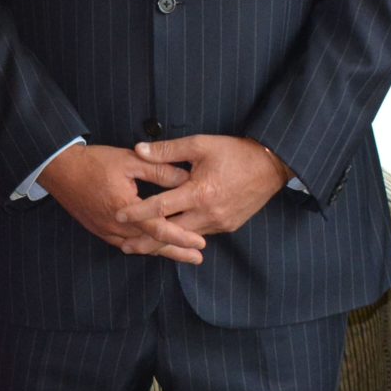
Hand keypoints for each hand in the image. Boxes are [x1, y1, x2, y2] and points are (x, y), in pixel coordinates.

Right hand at [35, 143, 202, 261]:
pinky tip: (151, 248)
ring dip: (160, 251)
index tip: (200, 242)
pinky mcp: (99, 230)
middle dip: (176, 252)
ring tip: (181, 256)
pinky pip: (124, 244)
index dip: (181, 237)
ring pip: (138, 247)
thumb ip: (159, 171)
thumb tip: (186, 178)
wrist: (60, 169)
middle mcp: (116, 225)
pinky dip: (141, 248)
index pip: (159, 228)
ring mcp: (106, 230)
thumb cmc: (94, 162)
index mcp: (125, 208)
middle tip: (198, 258)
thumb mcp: (130, 160)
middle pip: (151, 244)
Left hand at [120, 135, 292, 239]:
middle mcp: (209, 213)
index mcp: (199, 192)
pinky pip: (200, 234)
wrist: (271, 166)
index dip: (138, 212)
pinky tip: (171, 237)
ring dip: (165, 242)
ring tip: (142, 246)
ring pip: (186, 237)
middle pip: (171, 232)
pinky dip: (184, 237)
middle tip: (124, 245)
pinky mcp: (228, 226)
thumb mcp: (199, 145)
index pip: (161, 207)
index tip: (118, 215)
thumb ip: (167, 150)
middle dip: (147, 241)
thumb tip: (138, 150)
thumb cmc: (234, 152)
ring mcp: (220, 223)